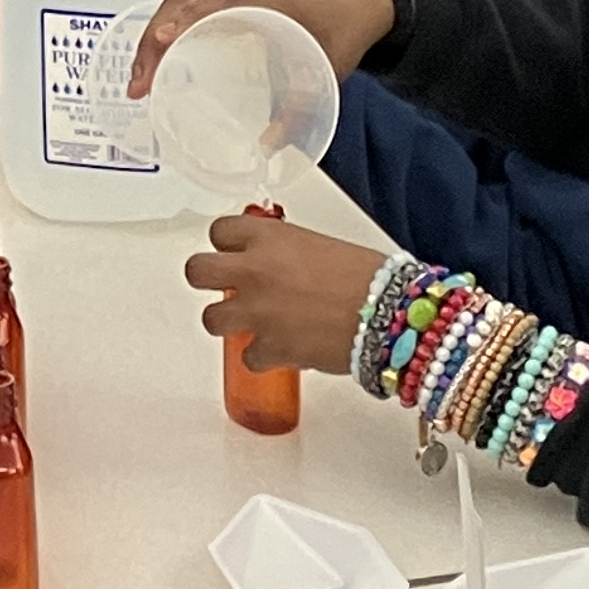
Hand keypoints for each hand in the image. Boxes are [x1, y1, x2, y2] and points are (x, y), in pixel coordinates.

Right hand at [127, 0, 396, 97]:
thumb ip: (297, 113)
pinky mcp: (238, 1)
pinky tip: (167, 60)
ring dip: (156, 37)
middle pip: (178, 5)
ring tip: (143, 78)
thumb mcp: (323, 71)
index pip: (200, 6)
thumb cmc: (346, 22)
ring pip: (181, 5)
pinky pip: (194, 8)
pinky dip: (172, 30)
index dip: (171, 31)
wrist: (367, 0)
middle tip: (139, 86)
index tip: (153, 62)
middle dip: (150, 43)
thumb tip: (268, 149)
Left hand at [184, 212, 391, 377]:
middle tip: (227, 289)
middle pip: (196, 271)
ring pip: (211, 319)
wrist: (392, 314)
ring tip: (252, 325)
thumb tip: (280, 266)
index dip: (227, 244)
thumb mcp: (321, 245)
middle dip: (208, 280)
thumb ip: (288, 252)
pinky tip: (283, 350)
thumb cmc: (370, 278)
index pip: (220, 231)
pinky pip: (247, 357)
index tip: (235, 252)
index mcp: (270, 237)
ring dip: (229, 323)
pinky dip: (262, 357)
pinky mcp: (269, 348)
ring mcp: (257, 311)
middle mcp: (255, 270)